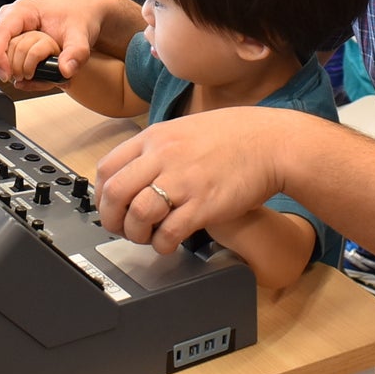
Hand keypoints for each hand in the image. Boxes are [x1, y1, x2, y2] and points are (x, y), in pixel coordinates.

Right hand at [0, 0, 117, 85]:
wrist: (86, 10)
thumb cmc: (80, 15)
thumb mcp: (81, 33)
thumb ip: (76, 53)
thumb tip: (65, 71)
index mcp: (22, 10)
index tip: (6, 76)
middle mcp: (12, 19)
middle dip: (14, 68)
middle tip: (38, 74)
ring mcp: (13, 29)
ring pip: (5, 57)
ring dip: (21, 69)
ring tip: (44, 69)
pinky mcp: (16, 39)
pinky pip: (11, 59)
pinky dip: (24, 69)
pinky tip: (40, 70)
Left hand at [94, 107, 290, 253]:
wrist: (273, 143)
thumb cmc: (236, 136)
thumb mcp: (186, 128)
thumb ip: (159, 148)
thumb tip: (135, 172)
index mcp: (156, 136)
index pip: (107, 167)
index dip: (101, 195)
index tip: (108, 207)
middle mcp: (164, 156)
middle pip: (114, 193)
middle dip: (111, 219)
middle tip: (123, 229)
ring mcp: (183, 180)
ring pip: (137, 214)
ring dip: (136, 234)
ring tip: (148, 237)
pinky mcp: (203, 205)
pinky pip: (168, 233)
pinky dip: (162, 244)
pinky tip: (170, 243)